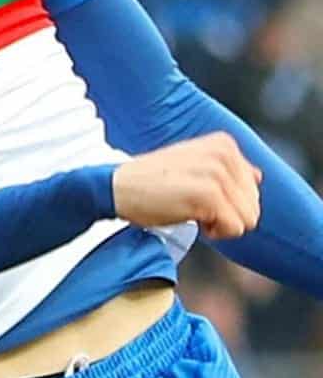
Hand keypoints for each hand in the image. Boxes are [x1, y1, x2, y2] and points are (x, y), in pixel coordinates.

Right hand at [113, 134, 261, 239]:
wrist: (118, 187)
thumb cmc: (151, 181)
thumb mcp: (193, 164)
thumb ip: (228, 168)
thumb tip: (257, 176)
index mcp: (224, 144)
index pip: (254, 188)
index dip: (228, 201)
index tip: (200, 196)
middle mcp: (225, 154)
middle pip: (254, 204)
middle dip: (228, 214)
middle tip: (196, 206)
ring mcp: (217, 173)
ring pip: (248, 218)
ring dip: (222, 225)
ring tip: (195, 212)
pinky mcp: (209, 194)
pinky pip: (234, 228)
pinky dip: (215, 233)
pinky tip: (193, 219)